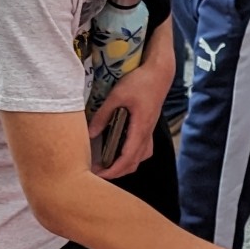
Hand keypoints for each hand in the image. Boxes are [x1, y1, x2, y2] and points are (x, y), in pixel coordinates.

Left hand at [88, 58, 173, 178]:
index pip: (127, 158)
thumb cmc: (140, 82)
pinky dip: (131, 156)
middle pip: (134, 163)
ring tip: (108, 164)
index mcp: (140, 128)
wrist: (160, 73)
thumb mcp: (117, 96)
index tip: (99, 175)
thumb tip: (89, 134)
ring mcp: (149, 131)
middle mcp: (147, 134)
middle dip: (117, 171)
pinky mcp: (148, 126)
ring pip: (140, 158)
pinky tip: (120, 151)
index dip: (113, 170)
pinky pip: (142, 149)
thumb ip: (103, 115)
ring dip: (125, 165)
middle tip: (98, 171)